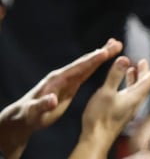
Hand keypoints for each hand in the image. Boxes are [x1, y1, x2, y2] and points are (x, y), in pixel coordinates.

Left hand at [0, 38, 122, 158]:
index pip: (77, 69)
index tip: (104, 53)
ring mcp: (66, 80)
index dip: (91, 61)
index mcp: (57, 81)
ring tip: (114, 47)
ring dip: (101, 56)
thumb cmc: (30, 115)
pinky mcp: (69, 85)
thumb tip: (53, 100)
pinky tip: (102, 60)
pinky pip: (85, 72)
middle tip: (117, 43)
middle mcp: (63, 76)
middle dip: (101, 53)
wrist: (25, 115)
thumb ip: (43, 105)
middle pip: (84, 62)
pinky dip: (95, 65)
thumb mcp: (35, 112)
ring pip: (86, 65)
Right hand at [80, 56, 149, 146]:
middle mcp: (134, 103)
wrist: (96, 140)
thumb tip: (125, 59)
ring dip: (136, 78)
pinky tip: (122, 83)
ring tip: (134, 67)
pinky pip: (129, 95)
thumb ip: (115, 76)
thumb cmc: (100, 117)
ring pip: (136, 90)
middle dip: (146, 72)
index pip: (149, 81)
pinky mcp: (122, 112)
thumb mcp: (106, 92)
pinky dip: (128, 85)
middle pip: (144, 85)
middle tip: (146, 61)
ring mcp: (128, 108)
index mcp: (134, 98)